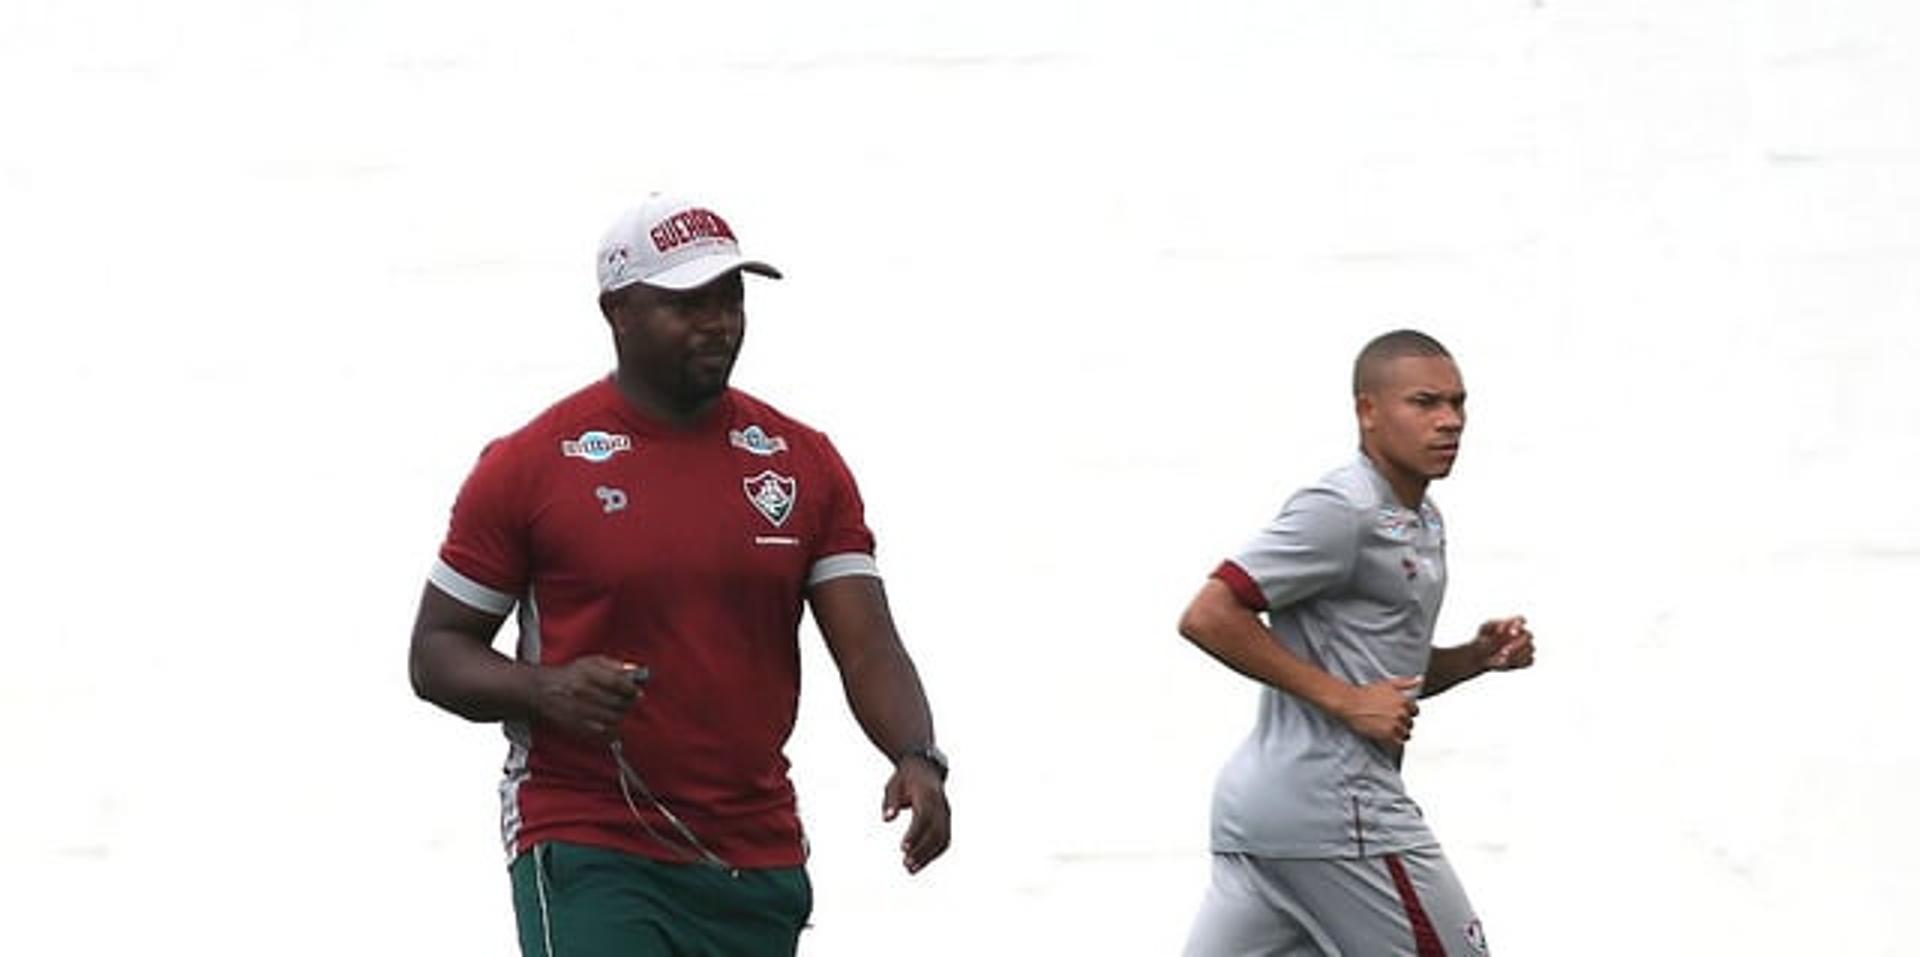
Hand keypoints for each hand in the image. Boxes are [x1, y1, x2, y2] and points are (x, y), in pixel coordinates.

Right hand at [531, 655, 644, 740]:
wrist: (542, 691)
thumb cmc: (569, 675)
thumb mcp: (590, 662)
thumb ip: (613, 665)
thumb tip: (633, 671)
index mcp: (586, 673)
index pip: (616, 682)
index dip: (631, 689)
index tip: (637, 692)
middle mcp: (582, 692)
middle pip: (616, 702)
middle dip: (629, 703)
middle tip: (632, 702)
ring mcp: (579, 710)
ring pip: (611, 719)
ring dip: (621, 716)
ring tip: (621, 711)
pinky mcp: (576, 725)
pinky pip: (601, 732)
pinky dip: (612, 730)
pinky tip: (612, 724)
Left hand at [882, 757, 950, 874]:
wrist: (925, 769)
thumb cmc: (905, 779)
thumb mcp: (893, 785)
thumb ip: (890, 802)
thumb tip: (887, 819)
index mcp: (927, 795)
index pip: (923, 817)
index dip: (915, 834)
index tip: (903, 848)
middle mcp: (940, 806)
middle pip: (935, 831)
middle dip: (922, 850)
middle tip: (906, 864)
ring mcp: (946, 814)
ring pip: (942, 838)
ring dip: (928, 855)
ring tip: (911, 869)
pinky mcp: (946, 820)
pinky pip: (944, 839)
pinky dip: (934, 853)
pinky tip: (920, 863)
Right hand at [1336, 676, 1422, 744]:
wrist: (1350, 703)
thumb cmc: (1366, 693)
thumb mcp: (1388, 684)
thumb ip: (1406, 683)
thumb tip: (1419, 680)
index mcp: (1404, 700)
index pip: (1415, 711)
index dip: (1407, 713)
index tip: (1399, 714)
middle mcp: (1401, 713)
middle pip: (1410, 724)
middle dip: (1402, 724)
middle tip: (1390, 722)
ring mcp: (1395, 725)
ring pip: (1405, 735)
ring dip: (1398, 734)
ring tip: (1387, 730)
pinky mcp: (1387, 735)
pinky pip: (1398, 744)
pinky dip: (1395, 744)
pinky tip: (1387, 739)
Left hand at [1473, 616, 1534, 671]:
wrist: (1481, 655)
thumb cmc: (1484, 638)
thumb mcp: (1484, 629)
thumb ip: (1492, 626)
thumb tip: (1502, 631)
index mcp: (1512, 623)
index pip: (1520, 619)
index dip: (1518, 625)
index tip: (1512, 632)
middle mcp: (1522, 634)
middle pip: (1528, 635)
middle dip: (1518, 643)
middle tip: (1504, 650)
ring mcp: (1525, 647)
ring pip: (1531, 648)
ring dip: (1518, 654)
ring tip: (1503, 658)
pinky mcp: (1525, 659)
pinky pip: (1530, 661)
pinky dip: (1520, 663)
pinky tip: (1508, 663)